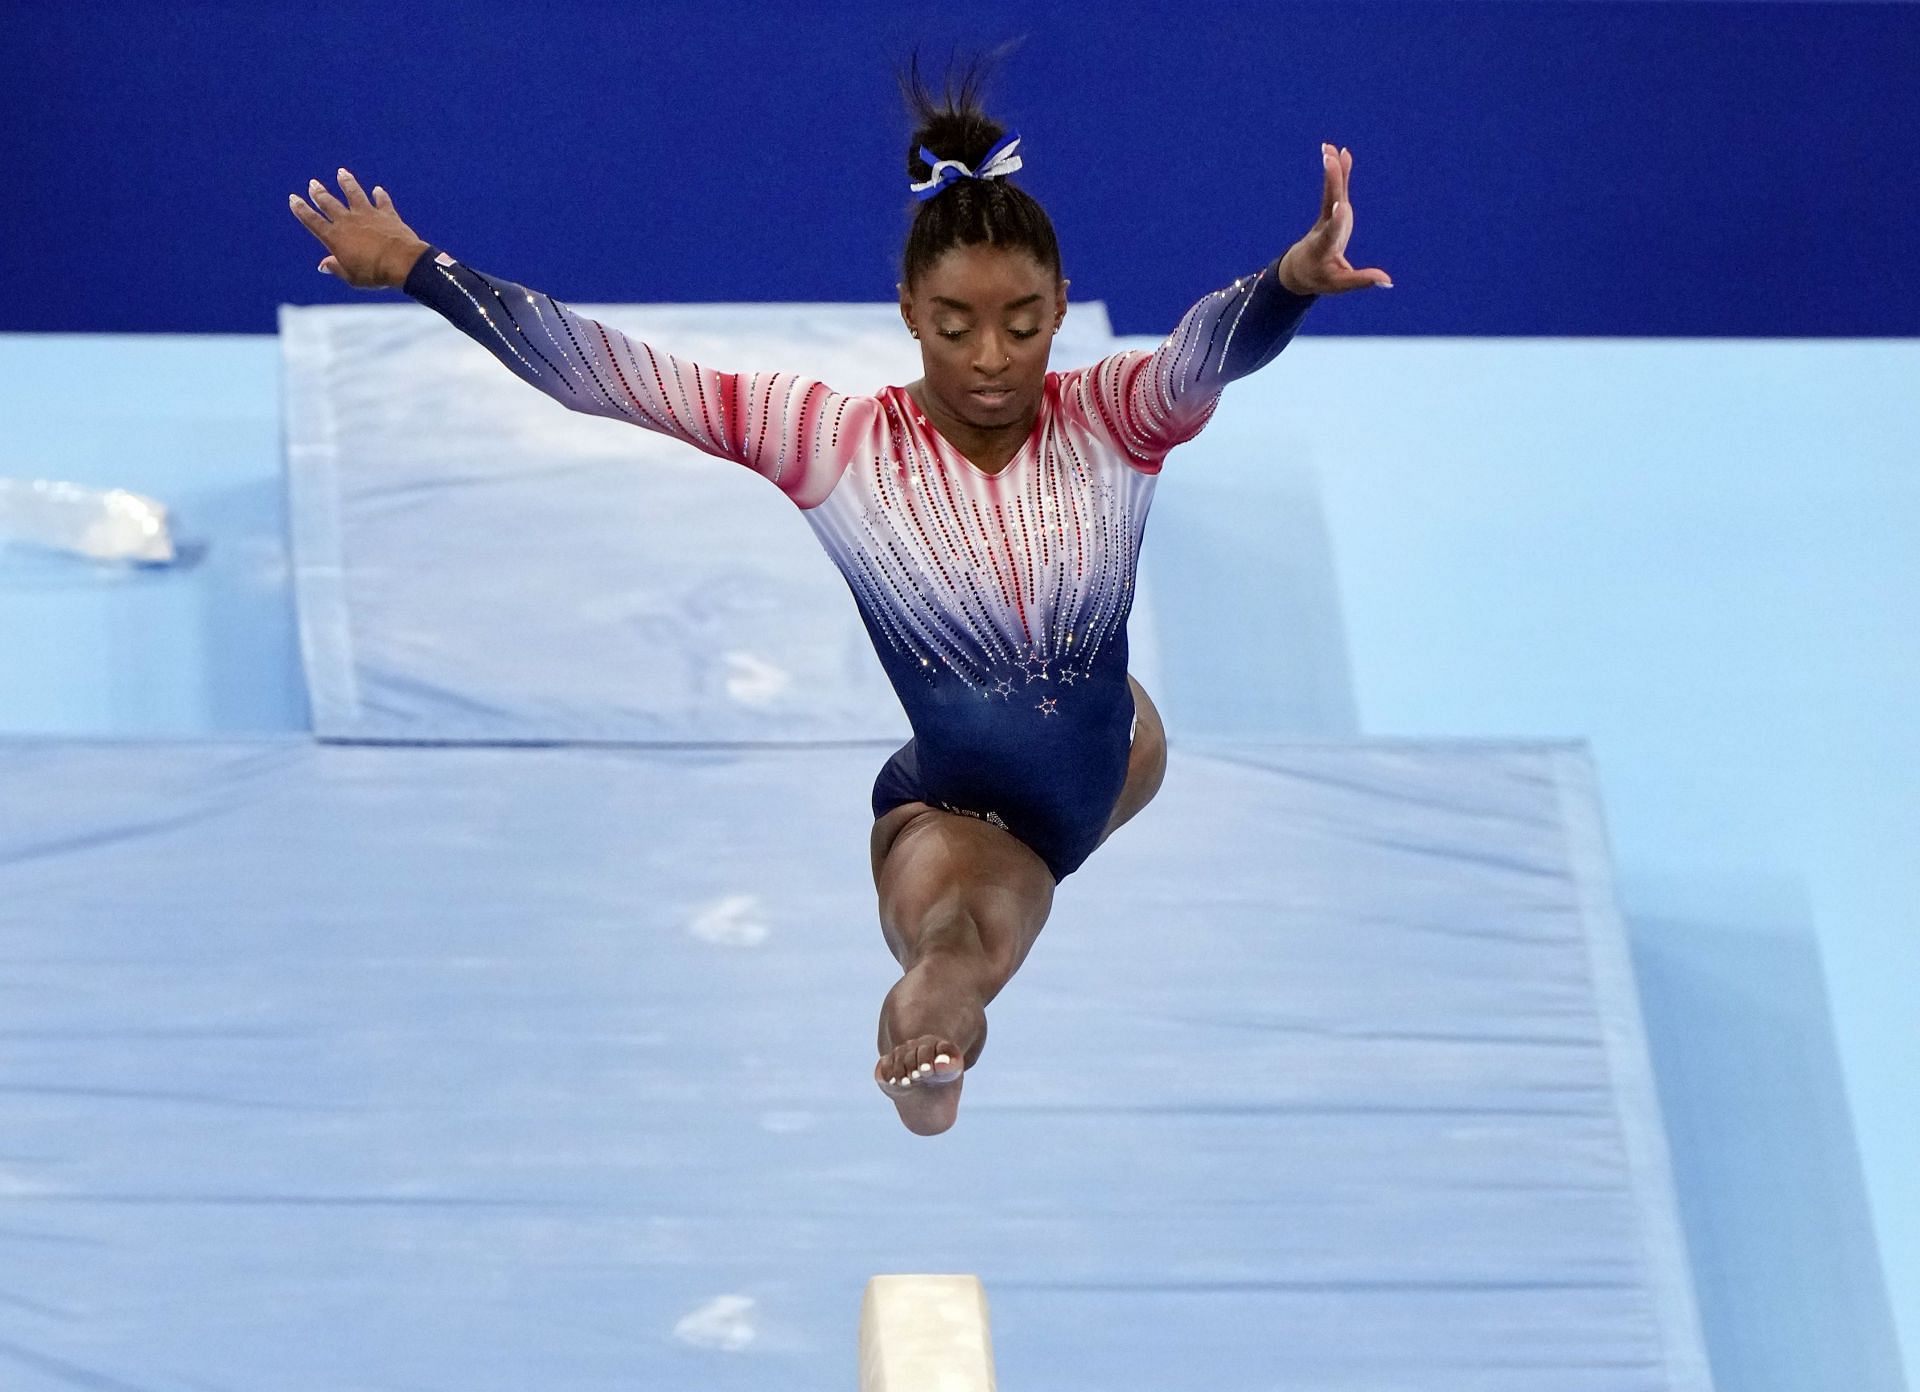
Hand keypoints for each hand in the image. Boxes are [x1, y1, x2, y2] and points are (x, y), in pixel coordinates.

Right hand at [288, 168, 429, 290]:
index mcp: (335, 237)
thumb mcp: (351, 277)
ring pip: (354, 193)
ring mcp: (368, 214)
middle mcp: (348, 221)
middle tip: (313, 183)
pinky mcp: (387, 214)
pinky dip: (379, 195)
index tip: (293, 199)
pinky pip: (382, 201)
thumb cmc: (375, 274)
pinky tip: (377, 190)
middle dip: (319, 193)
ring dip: (347, 182)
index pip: (313, 221)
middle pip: (329, 203)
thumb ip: (336, 268)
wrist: (402, 262)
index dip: (301, 210)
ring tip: (342, 173)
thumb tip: (323, 266)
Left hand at [1277, 143, 1392, 294]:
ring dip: (1333, 170)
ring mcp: (1328, 217)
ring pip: (1330, 192)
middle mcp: (1324, 227)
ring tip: (1331, 149)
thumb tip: (1388, 281)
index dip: (1337, 220)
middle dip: (1331, 183)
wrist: (1300, 268)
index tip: (1341, 206)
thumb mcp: (1339, 284)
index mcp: (1325, 246)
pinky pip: (1337, 188)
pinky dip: (1340, 170)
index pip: (1331, 232)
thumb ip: (1361, 280)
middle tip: (1329, 161)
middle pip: (1329, 203)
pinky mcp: (1332, 210)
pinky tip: (1342, 151)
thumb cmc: (1320, 278)